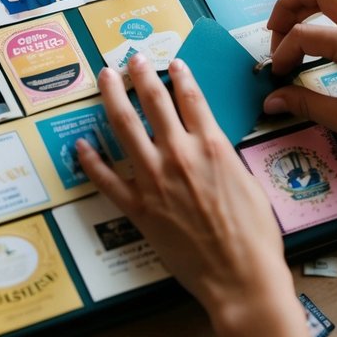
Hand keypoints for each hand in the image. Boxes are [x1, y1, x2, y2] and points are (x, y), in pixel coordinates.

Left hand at [77, 54, 292, 334]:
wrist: (241, 277)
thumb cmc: (255, 236)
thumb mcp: (248, 181)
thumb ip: (223, 157)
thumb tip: (209, 144)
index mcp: (213, 146)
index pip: (191, 97)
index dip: (180, 75)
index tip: (171, 62)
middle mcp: (181, 154)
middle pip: (154, 101)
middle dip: (141, 74)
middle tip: (131, 59)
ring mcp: (155, 180)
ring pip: (124, 126)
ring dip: (113, 96)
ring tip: (106, 77)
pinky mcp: (138, 208)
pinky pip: (107, 178)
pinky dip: (91, 160)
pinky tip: (82, 144)